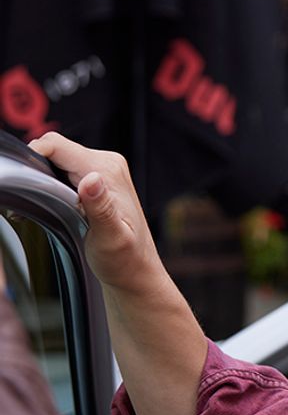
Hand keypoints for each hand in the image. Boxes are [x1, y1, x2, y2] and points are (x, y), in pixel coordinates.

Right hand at [29, 133, 163, 294]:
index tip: (24, 184)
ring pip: (56, 161)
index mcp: (108, 170)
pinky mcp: (95, 180)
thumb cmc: (125, 258)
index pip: (56, 145)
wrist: (135, 269)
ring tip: (43, 211)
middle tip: (34, 206)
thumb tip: (91, 179)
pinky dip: (50, 187)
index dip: (33, 158)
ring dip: (42, 182)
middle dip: (36, 173)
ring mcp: (101, 170)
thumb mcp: (111, 237)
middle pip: (54, 151)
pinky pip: (63, 172)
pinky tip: (51, 210)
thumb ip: (100, 207)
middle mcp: (106, 164)